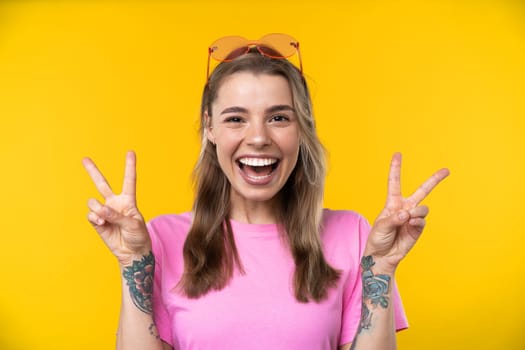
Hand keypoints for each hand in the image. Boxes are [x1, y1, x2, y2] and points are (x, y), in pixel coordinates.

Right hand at [82, 151, 150, 265]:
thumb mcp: (133, 224)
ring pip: (93, 202)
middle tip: (84, 158)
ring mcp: (105, 212)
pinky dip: (94, 218)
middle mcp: (115, 203)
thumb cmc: (138, 236)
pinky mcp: (97, 222)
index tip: (131, 152)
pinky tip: (101, 224)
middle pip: (102, 184)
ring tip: (104, 218)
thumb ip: (117, 215)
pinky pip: (91, 215)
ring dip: (97, 209)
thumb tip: (100, 209)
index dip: (129, 166)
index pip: (129, 180)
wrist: (132, 252)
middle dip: (93, 171)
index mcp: (128, 200)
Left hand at [364, 153, 449, 272]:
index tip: (398, 153)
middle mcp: (405, 208)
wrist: (382, 257)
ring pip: (423, 208)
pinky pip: (422, 221)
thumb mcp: (381, 226)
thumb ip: (393, 219)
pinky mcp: (418, 228)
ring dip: (417, 212)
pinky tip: (411, 225)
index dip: (396, 168)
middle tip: (447, 170)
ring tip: (408, 219)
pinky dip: (417, 222)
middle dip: (434, 180)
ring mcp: (413, 218)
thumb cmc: (378, 239)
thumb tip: (407, 214)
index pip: (394, 182)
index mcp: (392, 203)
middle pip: (422, 190)